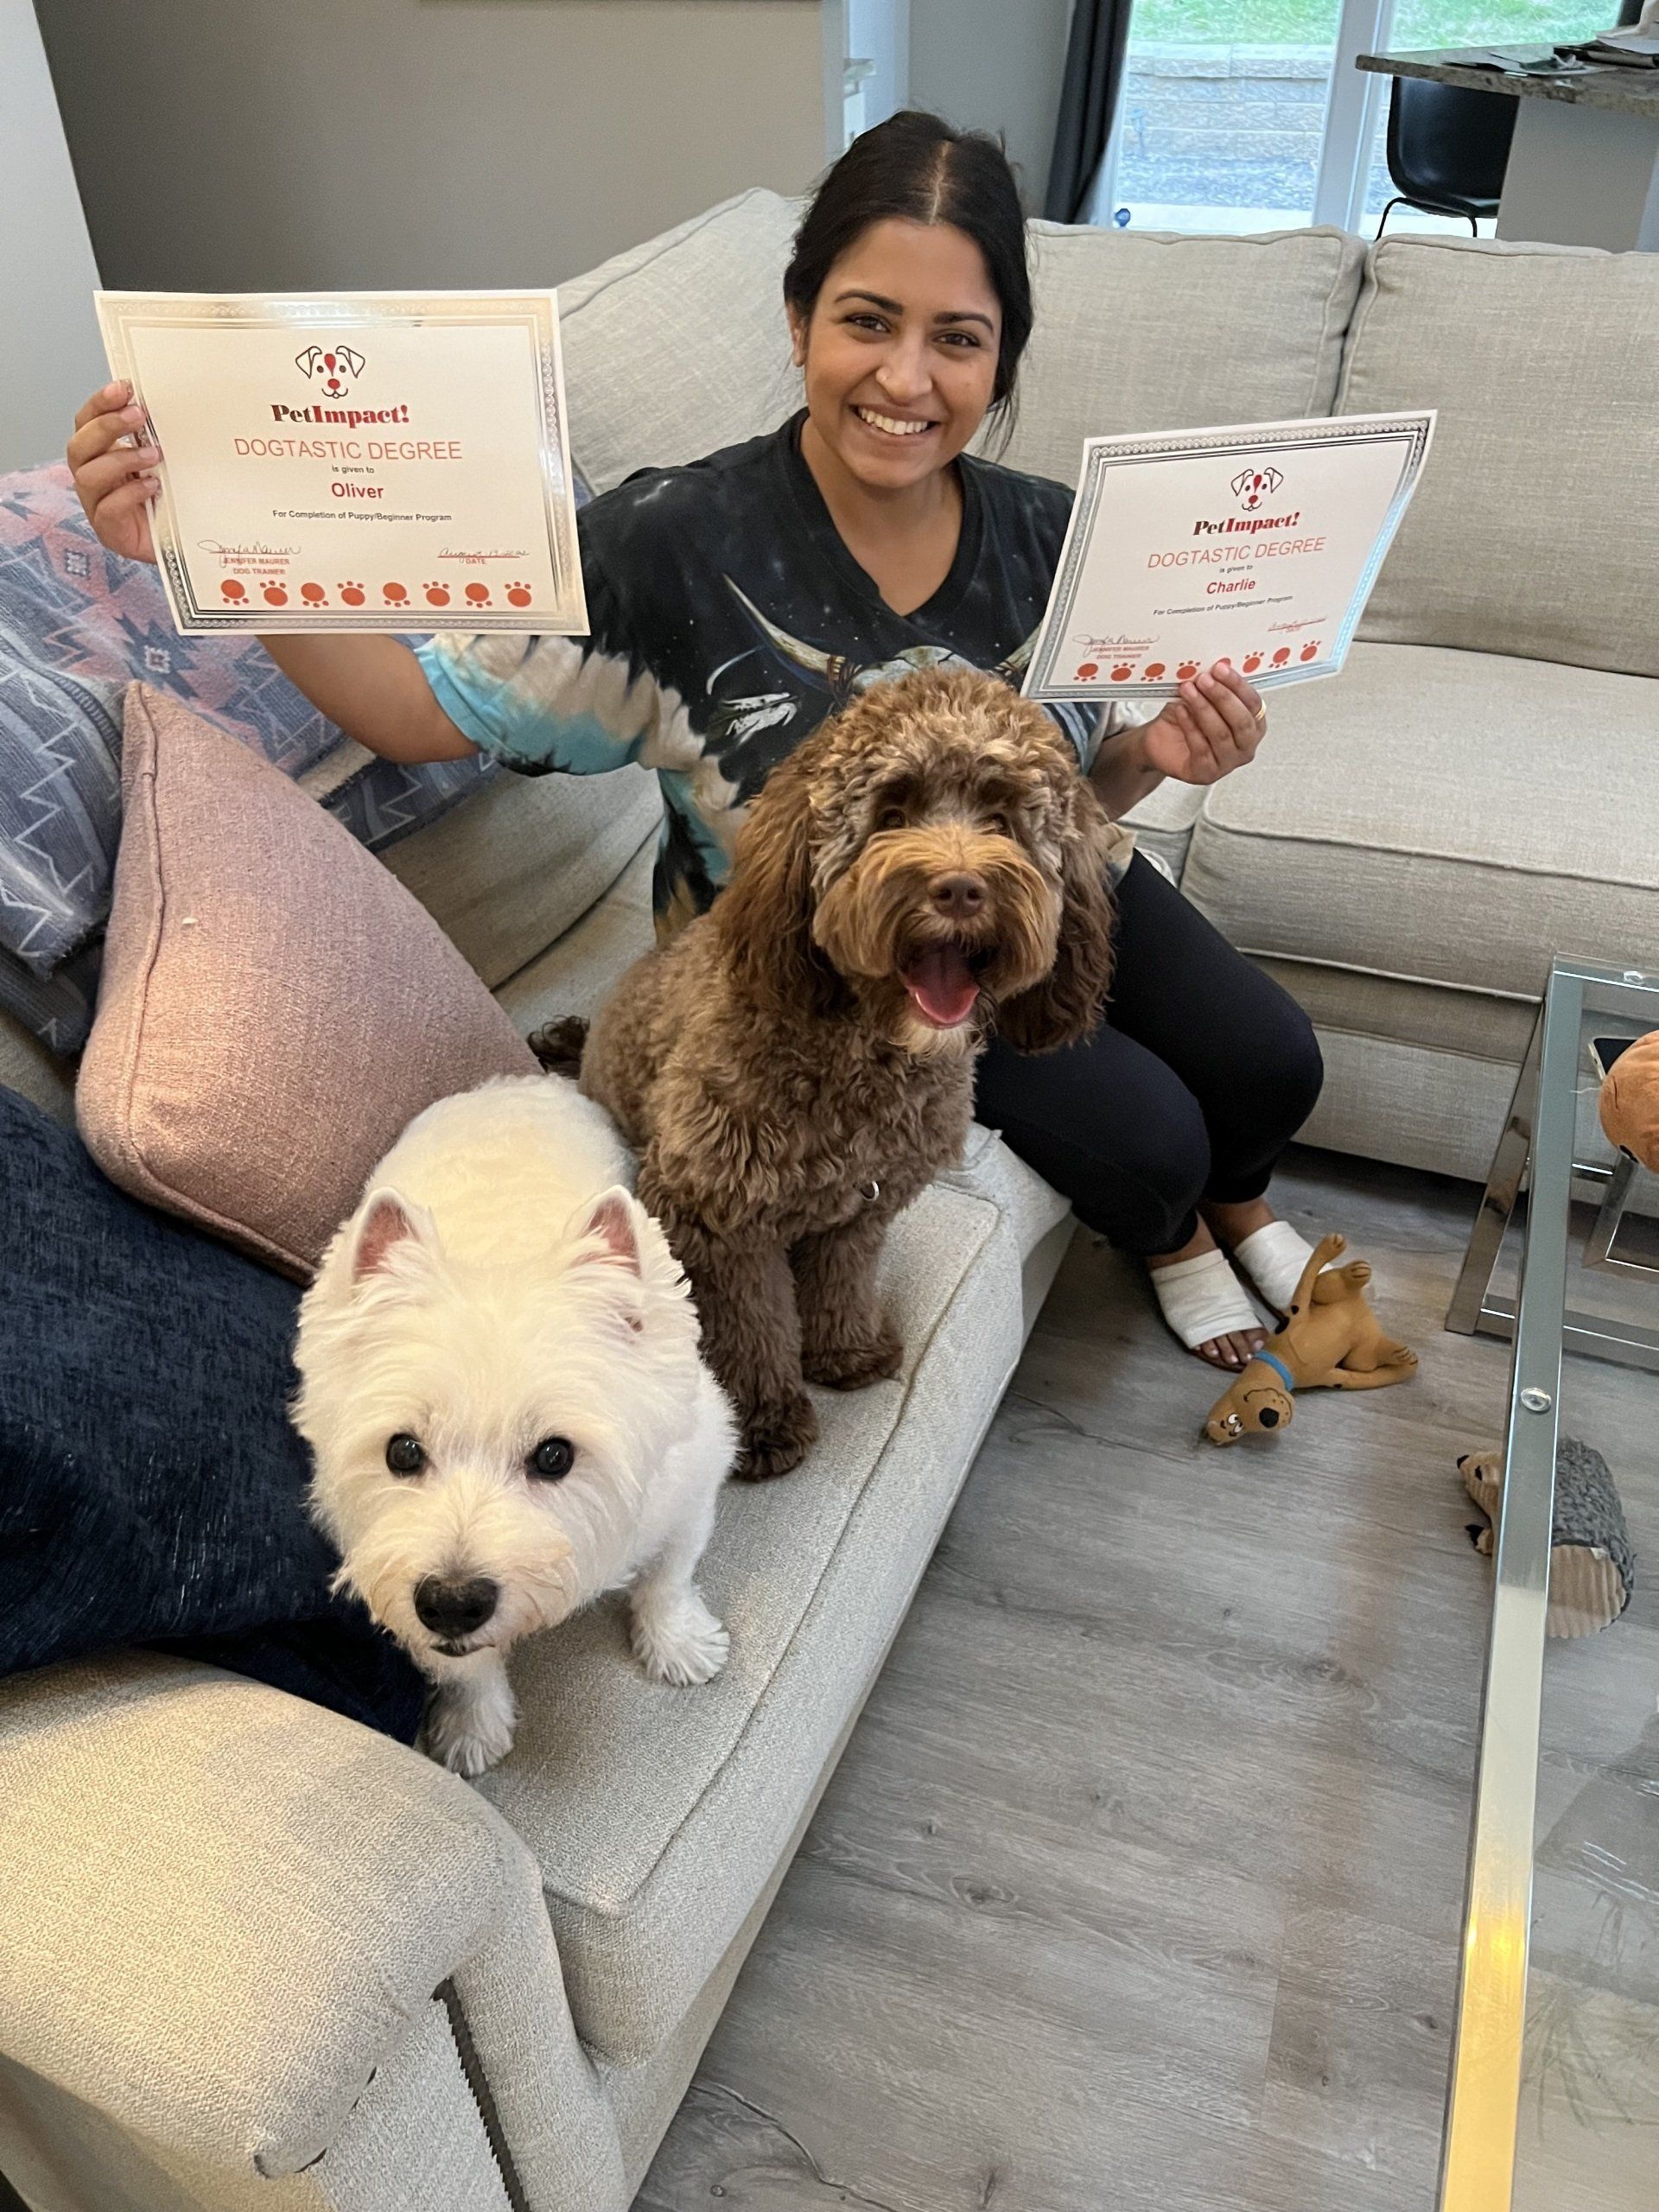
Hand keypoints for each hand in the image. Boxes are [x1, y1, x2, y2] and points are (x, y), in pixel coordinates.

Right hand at [66, 382, 159, 564]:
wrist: (183, 546)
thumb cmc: (170, 501)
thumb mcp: (166, 463)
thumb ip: (156, 438)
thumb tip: (172, 406)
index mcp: (100, 455)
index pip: (87, 422)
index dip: (100, 403)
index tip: (123, 387)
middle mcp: (92, 477)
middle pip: (79, 445)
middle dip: (107, 426)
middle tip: (138, 415)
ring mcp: (96, 505)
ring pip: (90, 475)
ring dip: (121, 459)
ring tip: (154, 455)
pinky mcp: (109, 531)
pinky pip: (108, 507)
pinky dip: (130, 494)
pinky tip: (153, 486)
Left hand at [1137, 660, 1264, 786]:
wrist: (1160, 741)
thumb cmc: (1186, 717)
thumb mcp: (1203, 696)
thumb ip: (1214, 685)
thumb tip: (1216, 667)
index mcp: (1253, 726)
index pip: (1254, 704)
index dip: (1238, 686)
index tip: (1220, 668)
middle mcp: (1246, 747)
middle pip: (1241, 721)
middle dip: (1222, 697)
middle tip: (1204, 679)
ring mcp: (1228, 764)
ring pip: (1221, 734)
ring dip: (1203, 708)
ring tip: (1187, 690)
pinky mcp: (1207, 774)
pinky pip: (1202, 748)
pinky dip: (1190, 726)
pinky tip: (1180, 710)